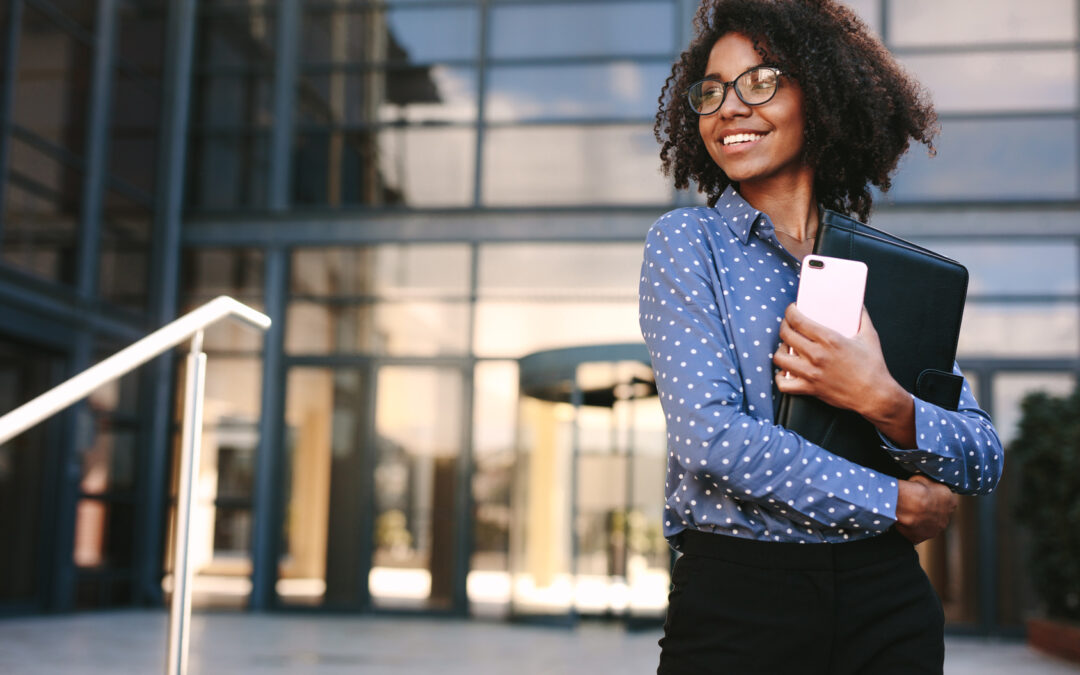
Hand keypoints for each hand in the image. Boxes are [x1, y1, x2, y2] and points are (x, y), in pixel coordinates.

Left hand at [773, 304, 915, 445]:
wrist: (874, 395)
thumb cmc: (873, 366)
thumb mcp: (870, 336)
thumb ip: (862, 317)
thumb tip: (859, 304)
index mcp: (829, 339)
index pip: (798, 320)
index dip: (790, 312)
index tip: (792, 310)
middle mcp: (816, 355)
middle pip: (785, 335)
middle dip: (784, 326)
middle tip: (788, 325)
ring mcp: (811, 373)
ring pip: (779, 358)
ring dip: (779, 350)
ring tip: (786, 348)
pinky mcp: (809, 389)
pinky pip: (783, 384)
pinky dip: (780, 377)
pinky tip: (785, 371)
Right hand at [894, 474, 957, 543]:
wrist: (908, 504)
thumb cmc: (917, 488)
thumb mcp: (926, 479)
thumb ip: (929, 485)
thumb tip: (925, 485)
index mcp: (951, 502)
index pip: (945, 501)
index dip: (934, 498)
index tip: (924, 495)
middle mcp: (946, 519)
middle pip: (937, 515)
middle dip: (927, 511)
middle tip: (914, 505)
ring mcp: (934, 531)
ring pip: (926, 525)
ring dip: (918, 521)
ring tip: (905, 512)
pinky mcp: (920, 538)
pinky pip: (914, 533)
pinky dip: (908, 528)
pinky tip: (900, 520)